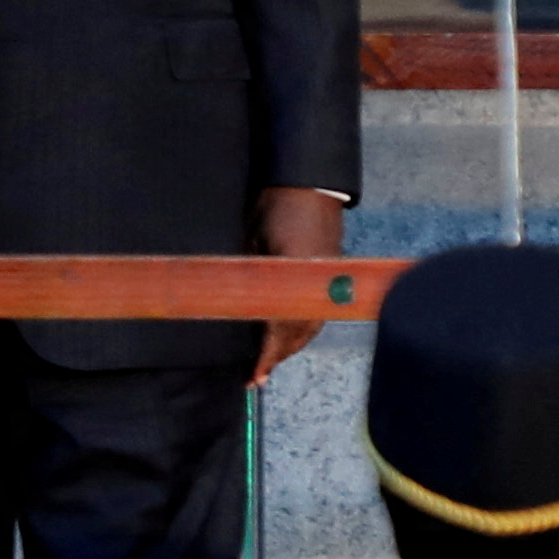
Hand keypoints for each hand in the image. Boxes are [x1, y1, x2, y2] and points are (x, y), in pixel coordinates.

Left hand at [246, 185, 347, 385]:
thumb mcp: (254, 242)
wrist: (306, 183)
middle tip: (257, 376)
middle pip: (299, 335)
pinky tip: (290, 336)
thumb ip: (249, 278)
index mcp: (298, 282)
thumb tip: (231, 304)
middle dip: (279, 356)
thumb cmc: (276, 209)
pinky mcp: (328, 278)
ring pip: (310, 327)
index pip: (282, 329)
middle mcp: (316, 288)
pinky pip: (316, 313)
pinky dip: (302, 329)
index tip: (255, 374)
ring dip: (291, 345)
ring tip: (271, 360)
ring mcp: (325, 284)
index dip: (268, 355)